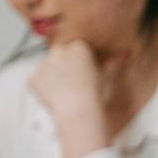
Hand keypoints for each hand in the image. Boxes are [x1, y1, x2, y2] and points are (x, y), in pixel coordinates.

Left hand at [29, 40, 111, 157]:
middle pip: (58, 54)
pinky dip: (41, 89)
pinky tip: (53, 98)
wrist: (77, 110)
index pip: (75, 49)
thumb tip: (124, 53)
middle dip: (62, 65)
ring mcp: (43, 64)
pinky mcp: (33, 79)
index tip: (82, 73)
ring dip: (51, 77)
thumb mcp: (107, 77)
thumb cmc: (94, 95)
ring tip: (63, 93)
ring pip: (46, 68)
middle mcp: (59, 51)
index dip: (78, 62)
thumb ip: (114, 62)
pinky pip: (36, 82)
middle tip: (71, 82)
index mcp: (78, 47)